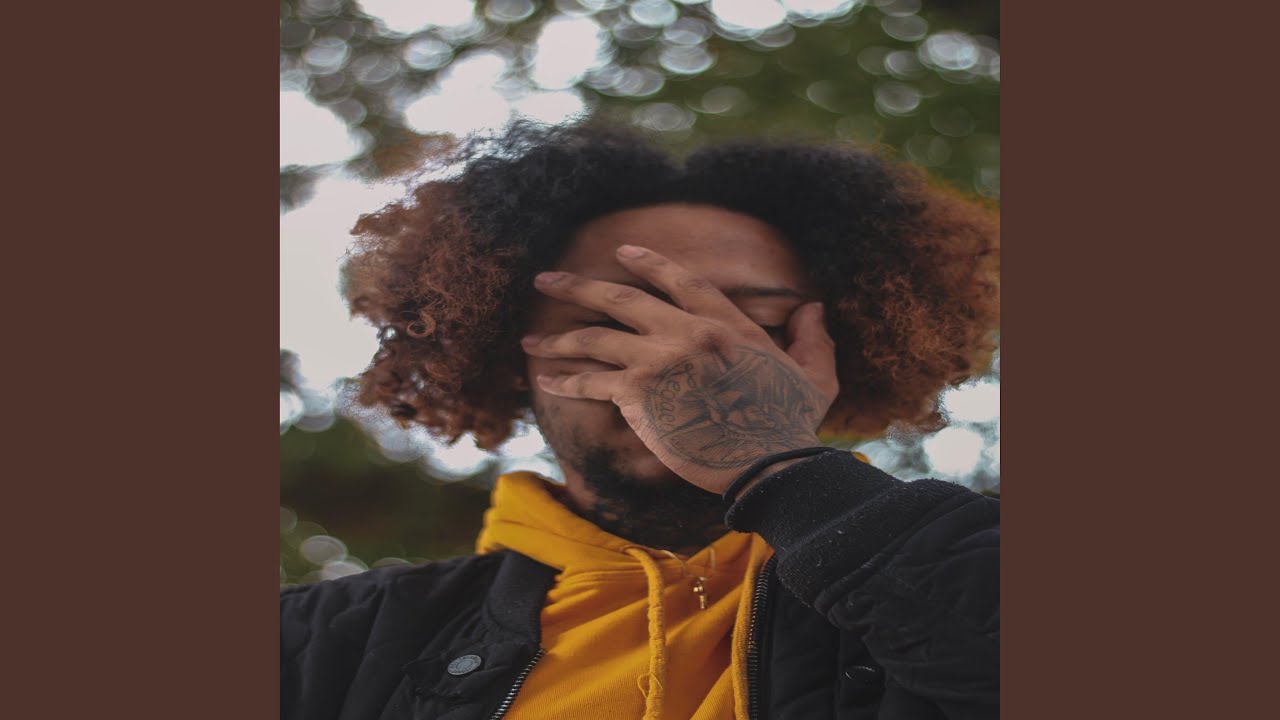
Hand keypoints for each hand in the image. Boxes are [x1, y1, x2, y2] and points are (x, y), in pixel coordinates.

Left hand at [523, 245, 838, 494]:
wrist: (767, 463)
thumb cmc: (791, 426)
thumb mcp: (814, 376)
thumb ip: (811, 339)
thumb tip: (813, 307)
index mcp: (726, 324)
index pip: (680, 280)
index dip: (648, 263)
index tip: (621, 251)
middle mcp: (686, 332)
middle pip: (621, 298)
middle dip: (578, 286)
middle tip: (546, 278)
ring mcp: (658, 360)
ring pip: (596, 337)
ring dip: (559, 337)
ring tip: (531, 339)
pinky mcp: (638, 394)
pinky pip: (591, 381)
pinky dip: (565, 379)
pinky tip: (546, 379)